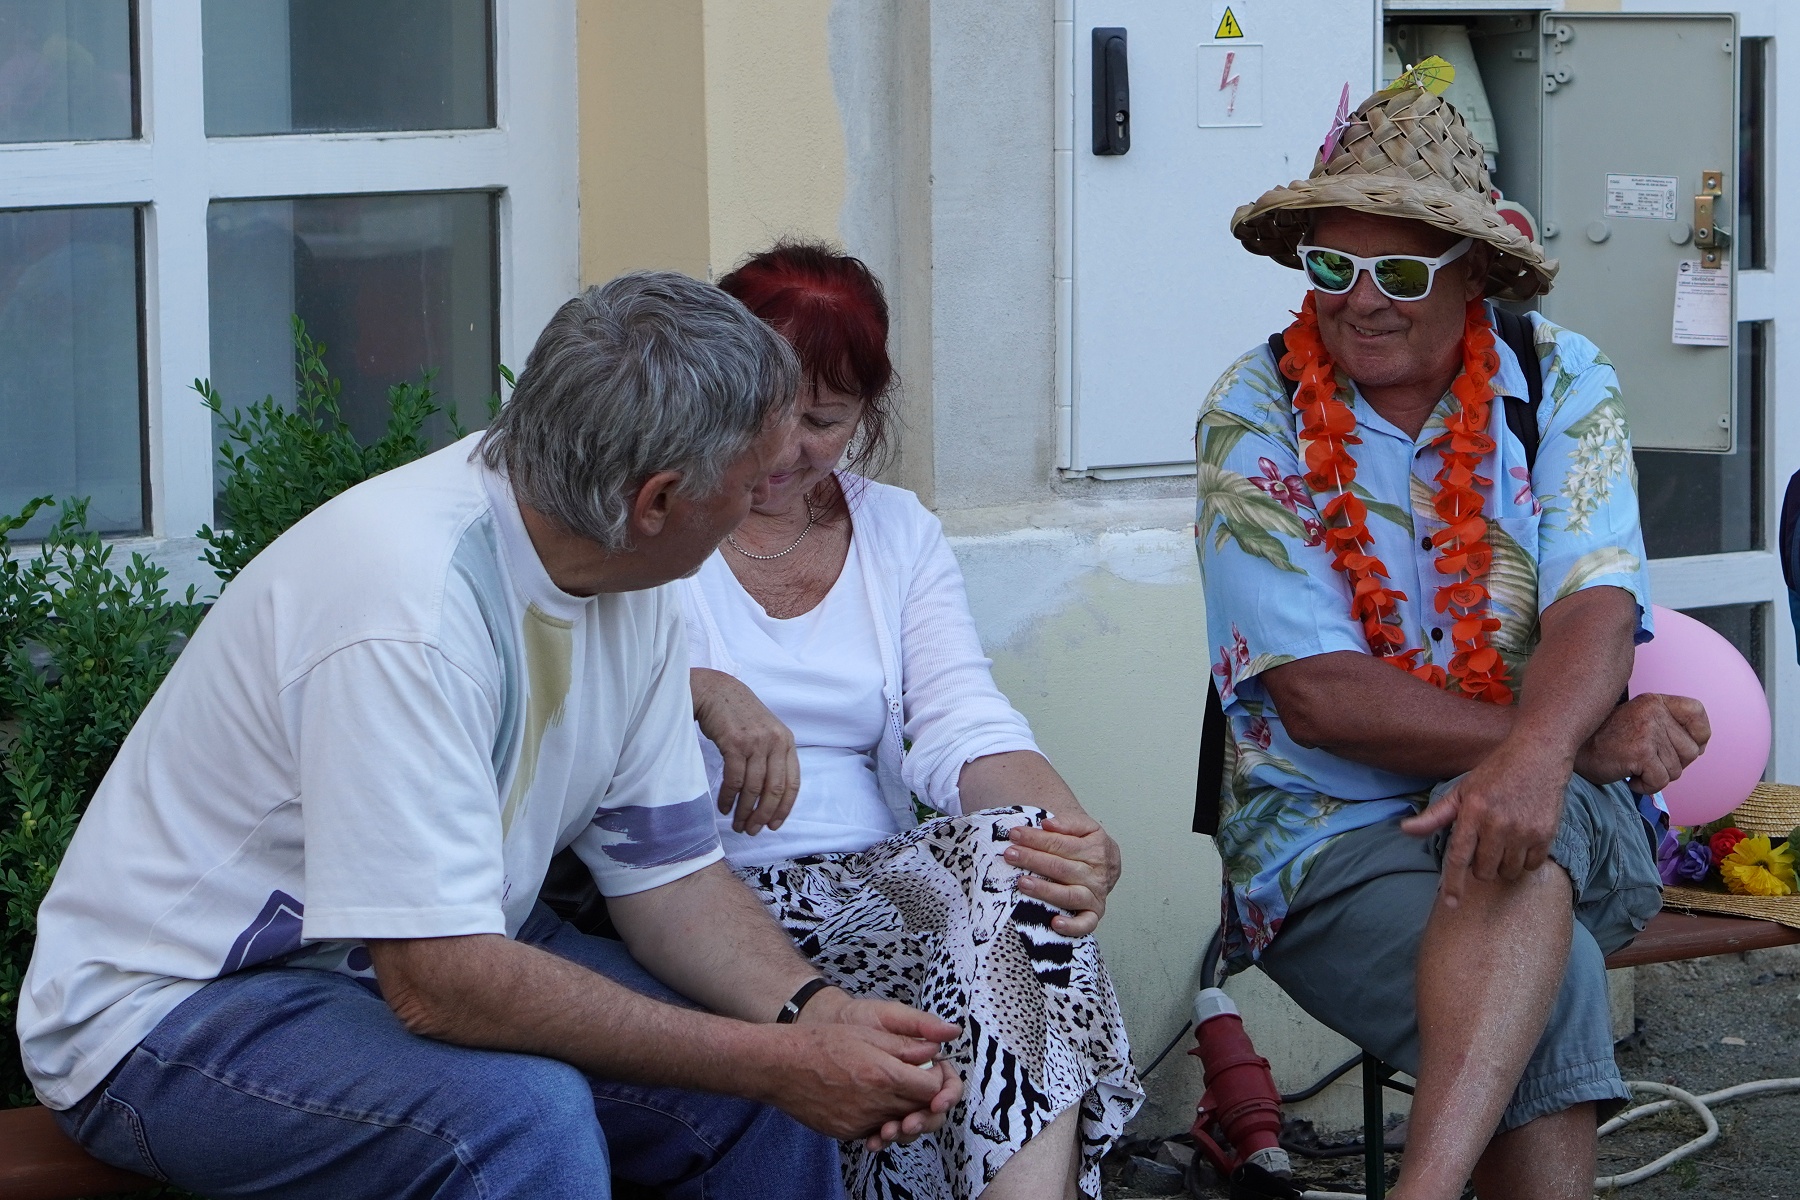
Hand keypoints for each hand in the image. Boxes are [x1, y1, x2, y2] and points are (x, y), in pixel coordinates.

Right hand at [691, 668, 800, 833]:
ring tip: (737, 824)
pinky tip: (723, 807)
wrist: (717, 691)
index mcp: (787, 742)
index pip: (792, 783)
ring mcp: (756, 742)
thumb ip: (773, 756)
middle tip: (752, 830)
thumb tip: (771, 795)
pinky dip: (728, 797)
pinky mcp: (735, 743)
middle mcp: (775, 742)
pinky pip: (734, 779)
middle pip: (774, 790)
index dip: (784, 808)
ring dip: (744, 811)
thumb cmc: (740, 715)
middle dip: (763, 815)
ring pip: (753, 788)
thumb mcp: (766, 732)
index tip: (773, 825)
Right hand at [765, 989, 960, 1145]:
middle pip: (918, 1109)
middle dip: (923, 1095)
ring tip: (891, 1087)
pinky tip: (869, 1098)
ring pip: (897, 1121)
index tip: (929, 1067)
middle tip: (915, 1078)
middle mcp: (874, 1104)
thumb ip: (905, 1046)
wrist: (781, 1066)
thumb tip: (934, 1050)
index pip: (931, 1088)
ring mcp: (859, 1122)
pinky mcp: (845, 1132)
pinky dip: (879, 1116)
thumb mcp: (867, 1033)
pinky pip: (874, 1128)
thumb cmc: (821, 1043)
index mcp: (884, 1075)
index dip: (936, 1077)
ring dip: (902, 1107)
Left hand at [1003, 809, 1122, 936]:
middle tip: (1010, 855)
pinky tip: (1054, 922)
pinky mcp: (1094, 914)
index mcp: (1094, 848)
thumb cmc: (1087, 846)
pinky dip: (1072, 926)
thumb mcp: (1085, 827)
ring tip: (1022, 883)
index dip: (1036, 838)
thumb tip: (1047, 824)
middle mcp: (1096, 873)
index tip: (1014, 834)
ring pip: (1069, 895)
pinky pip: (1086, 924)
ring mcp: (1095, 895)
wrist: (1109, 866)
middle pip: (1061, 867)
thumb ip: (1068, 823)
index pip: (1061, 843)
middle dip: (1033, 859)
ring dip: (1045, 890)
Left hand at [1400, 738, 1569, 908]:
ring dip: (1502, 866)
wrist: (1538, 755)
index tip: (1451, 904)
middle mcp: (1498, 824)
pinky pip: (1531, 866)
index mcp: (1472, 812)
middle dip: (1480, 867)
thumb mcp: (1461, 790)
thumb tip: (1405, 830)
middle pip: (1483, 870)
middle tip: (1484, 846)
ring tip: (1503, 844)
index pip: (1458, 857)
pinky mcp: (1545, 834)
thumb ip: (1435, 816)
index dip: (1453, 884)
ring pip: (1508, 872)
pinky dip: (1525, 862)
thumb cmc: (1495, 773)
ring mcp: (1523, 831)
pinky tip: (1521, 843)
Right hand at [1574, 693, 1708, 793]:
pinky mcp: (1641, 752)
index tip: (1681, 747)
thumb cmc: (1605, 741)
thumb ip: (1667, 726)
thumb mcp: (1639, 721)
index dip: (1699, 735)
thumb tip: (1700, 748)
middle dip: (1673, 764)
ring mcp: (1648, 731)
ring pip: (1677, 770)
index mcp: (1654, 701)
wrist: (1572, 751)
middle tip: (1645, 760)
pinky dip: (1646, 787)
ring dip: (1657, 777)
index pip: (1696, 712)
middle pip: (1691, 751)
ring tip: (1633, 767)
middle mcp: (1653, 711)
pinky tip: (1629, 777)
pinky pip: (1661, 782)